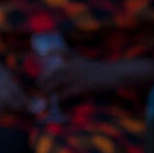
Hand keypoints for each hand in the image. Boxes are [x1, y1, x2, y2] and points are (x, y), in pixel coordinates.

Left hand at [37, 56, 153, 99]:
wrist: (114, 74)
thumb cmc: (101, 70)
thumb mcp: (86, 63)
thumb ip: (76, 65)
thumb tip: (64, 72)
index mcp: (76, 59)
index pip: (61, 52)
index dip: (50, 52)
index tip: (42, 54)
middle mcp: (75, 66)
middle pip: (55, 71)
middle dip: (45, 78)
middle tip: (39, 84)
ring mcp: (78, 76)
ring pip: (58, 82)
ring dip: (49, 88)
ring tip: (44, 93)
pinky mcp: (82, 86)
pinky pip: (67, 93)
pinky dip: (59, 97)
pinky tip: (55, 101)